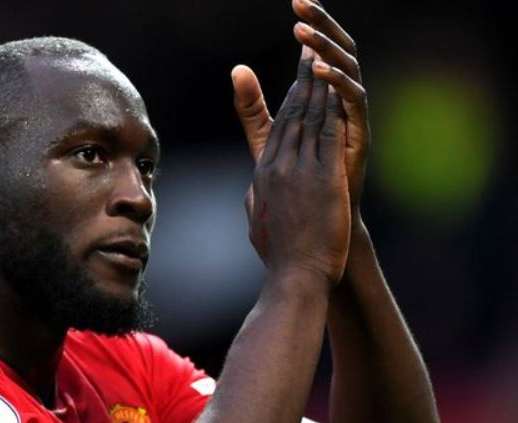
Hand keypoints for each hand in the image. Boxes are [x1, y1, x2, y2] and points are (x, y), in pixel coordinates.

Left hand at [233, 0, 368, 218]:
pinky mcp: (358, 135)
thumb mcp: (267, 139)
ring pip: (347, 69)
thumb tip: (236, 70)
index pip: (316, 54)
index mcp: (321, 100)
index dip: (308, 29)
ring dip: (326, 48)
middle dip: (320, 26)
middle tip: (302, 1)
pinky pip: (354, 101)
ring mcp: (351, 118)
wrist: (316, 227)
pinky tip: (319, 70)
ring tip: (303, 34)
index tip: (296, 1)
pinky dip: (338, 82)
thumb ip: (253, 107)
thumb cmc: (296, 184)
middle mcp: (339, 103)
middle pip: (335, 52)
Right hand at [245, 52, 350, 287]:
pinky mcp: (323, 179)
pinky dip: (333, 110)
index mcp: (262, 176)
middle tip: (308, 53)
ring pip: (309, 119)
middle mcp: (277, 167)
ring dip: (318, 86)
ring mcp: (299, 172)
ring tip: (324, 60)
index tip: (296, 80)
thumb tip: (253, 191)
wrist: (295, 276)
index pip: (276, 128)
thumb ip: (255, 199)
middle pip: (291, 115)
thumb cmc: (279, 257)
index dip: (288, 99)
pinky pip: (329, 136)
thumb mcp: (257, 223)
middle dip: (301, 80)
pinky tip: (340, 91)